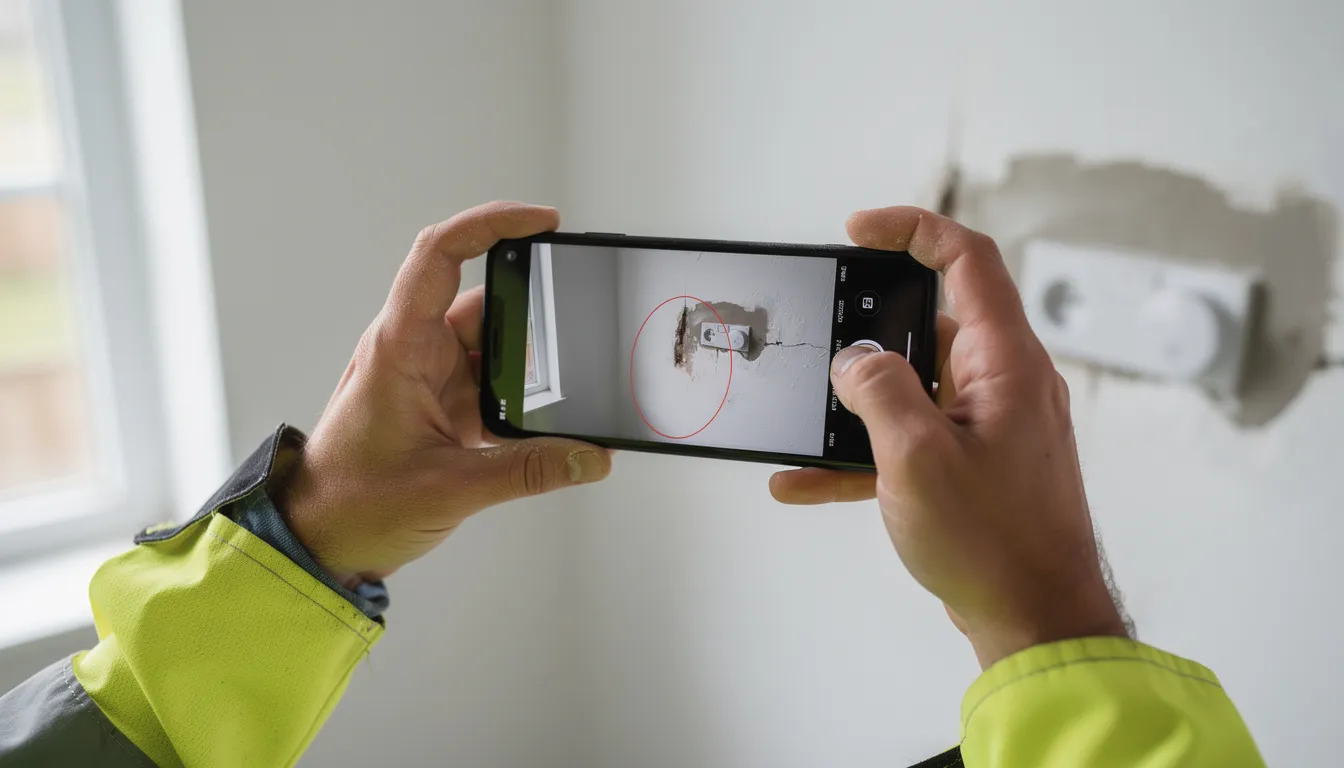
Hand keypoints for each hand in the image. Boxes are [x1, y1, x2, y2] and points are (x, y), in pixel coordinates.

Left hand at [278, 202, 610, 586]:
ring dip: (530, 366)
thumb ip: (527, 471)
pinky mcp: (441, 407)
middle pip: (484, 302)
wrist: (318, 539)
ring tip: (570, 384)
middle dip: (534, 311)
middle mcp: (414, 351)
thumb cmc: (351, 502)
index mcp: (400, 347)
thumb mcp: (449, 488)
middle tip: (579, 320)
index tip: (544, 222)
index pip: (441, 255)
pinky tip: (549, 419)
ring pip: (494, 347)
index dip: (492, 224)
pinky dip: (522, 396)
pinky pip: (492, 384)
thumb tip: (589, 456)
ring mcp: (428, 378)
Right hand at [769, 207, 1126, 668]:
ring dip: (859, 402)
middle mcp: (1005, 384)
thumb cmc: (997, 545)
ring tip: (809, 417)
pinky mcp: (974, 466)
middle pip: (934, 321)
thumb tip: (855, 360)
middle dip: (870, 326)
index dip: (913, 230)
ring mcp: (991, 426)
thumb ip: (879, 391)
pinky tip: (808, 480)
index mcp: (1006, 363)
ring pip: (914, 385)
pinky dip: (863, 453)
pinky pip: (911, 439)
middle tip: (824, 332)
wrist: (1037, 622)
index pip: (967, 260)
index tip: (859, 230)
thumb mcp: (917, 458)